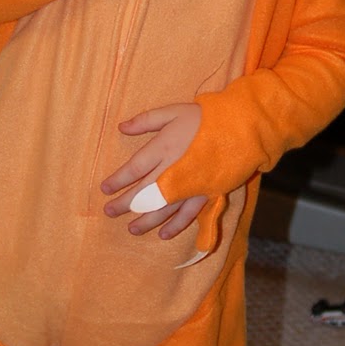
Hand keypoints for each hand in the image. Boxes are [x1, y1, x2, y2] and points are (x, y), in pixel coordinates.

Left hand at [101, 103, 206, 238]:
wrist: (240, 127)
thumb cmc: (204, 117)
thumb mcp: (173, 111)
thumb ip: (146, 121)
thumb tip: (121, 127)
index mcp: (163, 147)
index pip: (133, 169)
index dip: (117, 180)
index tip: (105, 189)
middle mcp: (173, 170)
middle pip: (143, 192)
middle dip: (125, 204)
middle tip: (109, 212)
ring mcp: (190, 185)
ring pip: (162, 208)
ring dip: (145, 220)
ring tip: (132, 229)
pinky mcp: (206, 194)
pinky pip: (187, 214)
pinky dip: (175, 226)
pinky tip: (163, 234)